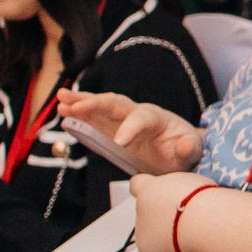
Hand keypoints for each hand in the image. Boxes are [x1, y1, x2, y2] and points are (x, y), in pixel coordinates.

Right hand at [56, 91, 201, 174]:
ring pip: (100, 109)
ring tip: (60, 101)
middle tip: (72, 102)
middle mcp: (136, 114)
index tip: (120, 143)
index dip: (130, 128)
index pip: (141, 118)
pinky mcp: (112, 131)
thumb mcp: (192, 150)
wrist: (178, 149)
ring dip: (80, 104)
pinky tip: (63, 116)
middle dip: (94, 103)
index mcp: (156, 118)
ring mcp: (122, 121)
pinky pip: (94, 123)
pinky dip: (79, 119)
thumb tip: (185, 148)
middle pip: (114, 104)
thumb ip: (189, 148)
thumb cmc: (184, 148)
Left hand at [130, 170, 214, 251]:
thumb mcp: (193, 182)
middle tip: (182, 218)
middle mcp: (141, 208)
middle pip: (145, 211)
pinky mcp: (147, 251)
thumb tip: (186, 196)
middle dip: (160, 215)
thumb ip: (181, 189)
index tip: (156, 193)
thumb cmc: (203, 200)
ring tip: (185, 236)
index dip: (145, 189)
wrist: (202, 222)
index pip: (137, 184)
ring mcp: (142, 230)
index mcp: (150, 188)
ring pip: (146, 234)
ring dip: (160, 235)